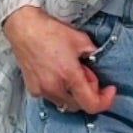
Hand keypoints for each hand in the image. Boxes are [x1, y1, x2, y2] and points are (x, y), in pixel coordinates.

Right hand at [1, 4, 119, 113]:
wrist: (24, 28)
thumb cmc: (47, 31)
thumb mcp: (80, 39)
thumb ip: (93, 53)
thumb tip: (96, 62)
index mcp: (69, 76)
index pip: (92, 104)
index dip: (105, 100)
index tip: (108, 91)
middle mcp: (54, 87)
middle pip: (79, 105)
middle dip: (88, 92)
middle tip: (86, 72)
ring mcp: (42, 90)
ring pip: (65, 102)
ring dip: (73, 92)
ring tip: (69, 72)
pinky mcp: (33, 89)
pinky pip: (51, 97)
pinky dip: (59, 90)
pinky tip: (57, 74)